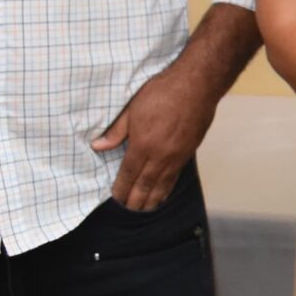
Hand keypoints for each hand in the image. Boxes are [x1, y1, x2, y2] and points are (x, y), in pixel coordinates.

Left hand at [94, 65, 218, 209]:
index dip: (121, 188)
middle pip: (145, 184)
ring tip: (144, 210)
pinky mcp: (189, 151)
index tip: (116, 198)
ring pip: (162, 184)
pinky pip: (176, 176)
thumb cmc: (162, 91)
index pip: (129, 173)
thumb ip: (116, 130)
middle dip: (135, 200)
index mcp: (143, 144)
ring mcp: (177, 155)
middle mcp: (160, 155)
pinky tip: (163, 194)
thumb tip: (98, 146)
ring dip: (152, 199)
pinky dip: (167, 188)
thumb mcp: (133, 107)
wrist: (197, 84)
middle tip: (128, 210)